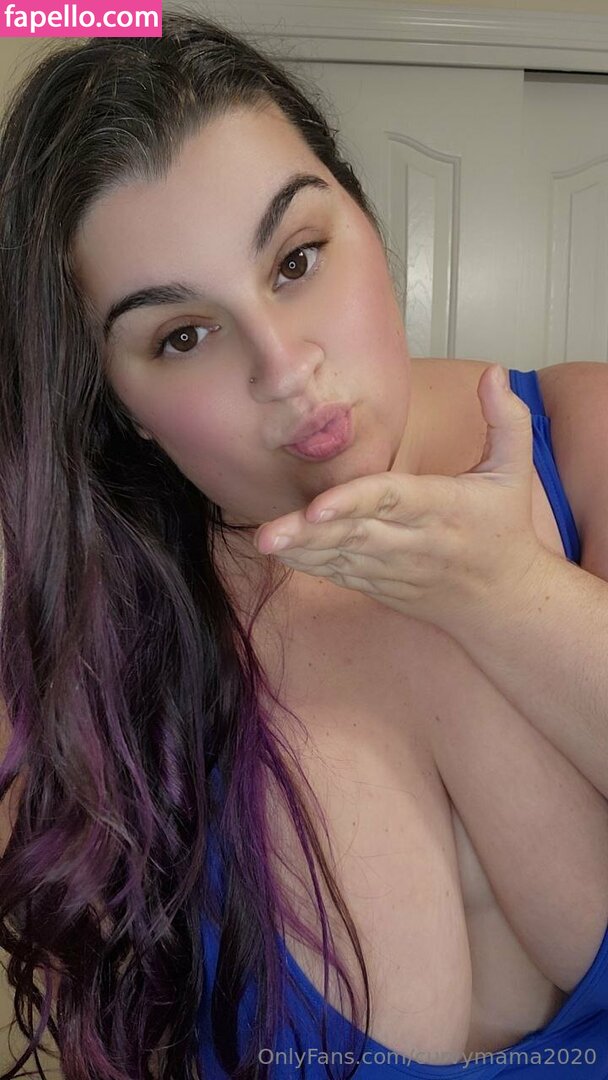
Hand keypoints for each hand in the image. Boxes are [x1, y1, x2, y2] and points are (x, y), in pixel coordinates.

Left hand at [253, 364, 548, 635]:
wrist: (504, 601)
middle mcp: (414, 541)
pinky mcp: (379, 585)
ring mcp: (393, 568)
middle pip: (354, 535)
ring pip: (340, 558)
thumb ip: (506, 419)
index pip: (393, 500)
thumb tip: (494, 371)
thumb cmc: (504, 528)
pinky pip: (340, 574)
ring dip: (300, 550)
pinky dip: (310, 564)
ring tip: (262, 540)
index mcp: (443, 508)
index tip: (318, 506)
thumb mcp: (515, 472)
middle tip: (266, 532)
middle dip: (307, 534)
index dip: (354, 502)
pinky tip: (279, 551)